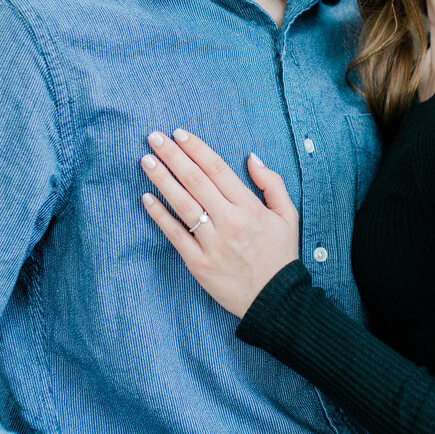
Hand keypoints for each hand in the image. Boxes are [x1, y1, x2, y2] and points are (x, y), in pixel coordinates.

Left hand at [140, 129, 299, 319]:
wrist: (276, 300)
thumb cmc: (280, 255)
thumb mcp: (288, 216)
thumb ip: (272, 184)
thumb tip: (251, 158)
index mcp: (250, 207)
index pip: (217, 169)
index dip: (196, 148)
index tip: (179, 134)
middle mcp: (229, 221)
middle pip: (195, 181)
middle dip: (172, 156)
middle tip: (154, 138)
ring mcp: (212, 243)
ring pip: (182, 204)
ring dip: (162, 179)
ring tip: (146, 161)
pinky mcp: (199, 263)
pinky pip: (175, 235)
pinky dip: (160, 216)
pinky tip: (146, 199)